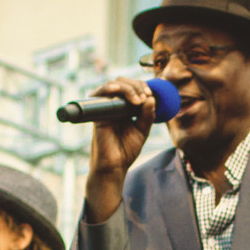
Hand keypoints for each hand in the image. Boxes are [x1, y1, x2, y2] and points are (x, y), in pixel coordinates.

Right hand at [85, 77, 156, 223]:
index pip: (132, 87)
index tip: (151, 95)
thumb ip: (147, 115)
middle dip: (137, 85)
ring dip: (127, 87)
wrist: (114, 167)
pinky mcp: (98, 113)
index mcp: (125, 108)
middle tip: (146, 96)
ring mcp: (105, 108)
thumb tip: (151, 98)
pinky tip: (118, 91)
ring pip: (113, 84)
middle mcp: (114, 105)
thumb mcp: (142, 130)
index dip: (142, 86)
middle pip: (123, 82)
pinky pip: (100, 94)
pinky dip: (109, 88)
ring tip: (138, 99)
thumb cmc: (126, 151)